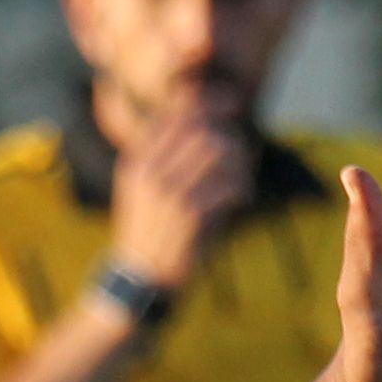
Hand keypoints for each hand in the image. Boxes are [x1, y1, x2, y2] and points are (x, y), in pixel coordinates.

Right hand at [111, 105, 252, 287]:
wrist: (139, 280)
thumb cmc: (151, 232)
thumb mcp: (145, 189)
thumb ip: (170, 155)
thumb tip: (215, 121)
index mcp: (136, 159)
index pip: (177, 111)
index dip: (210, 101)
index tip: (233, 105)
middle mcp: (148, 170)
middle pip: (202, 125)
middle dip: (229, 134)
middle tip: (245, 150)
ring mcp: (166, 191)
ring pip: (218, 149)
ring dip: (240, 162)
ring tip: (243, 178)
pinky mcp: (187, 214)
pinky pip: (228, 183)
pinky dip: (242, 189)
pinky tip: (243, 199)